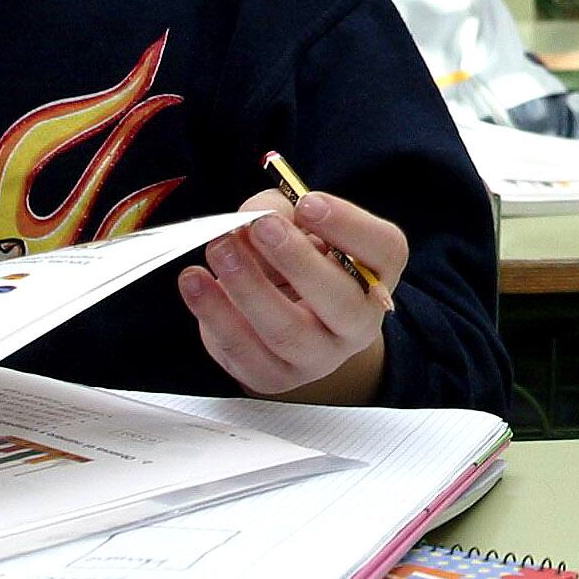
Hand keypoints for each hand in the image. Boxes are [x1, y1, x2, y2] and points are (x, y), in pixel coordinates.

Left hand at [178, 189, 405, 401]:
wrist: (287, 316)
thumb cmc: (296, 261)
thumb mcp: (297, 225)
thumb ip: (278, 211)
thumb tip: (250, 217)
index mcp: (376, 275)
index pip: (383, 250)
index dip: (348, 225)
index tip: (308, 202)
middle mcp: (357, 323)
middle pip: (341, 301)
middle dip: (297, 261)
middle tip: (260, 226)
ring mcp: (319, 357)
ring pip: (288, 331)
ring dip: (249, 287)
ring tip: (219, 248)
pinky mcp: (275, 376)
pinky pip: (243, 351)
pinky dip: (214, 313)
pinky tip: (194, 281)